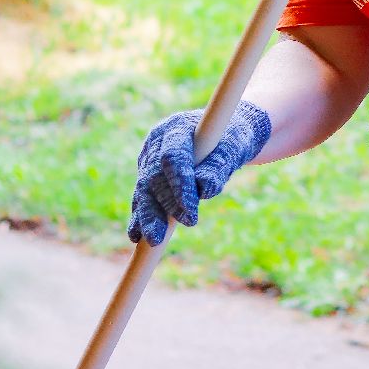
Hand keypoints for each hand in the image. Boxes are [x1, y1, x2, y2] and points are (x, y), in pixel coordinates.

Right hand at [127, 101, 271, 245]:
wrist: (224, 134)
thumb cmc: (231, 138)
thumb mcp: (233, 147)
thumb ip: (218, 165)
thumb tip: (204, 188)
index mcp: (176, 128)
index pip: (172, 157)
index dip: (179, 185)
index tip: (190, 211)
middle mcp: (156, 142)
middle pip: (153, 176)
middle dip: (163, 207)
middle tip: (170, 233)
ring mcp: (149, 158)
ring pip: (144, 189)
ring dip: (148, 216)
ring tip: (152, 240)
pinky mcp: (147, 174)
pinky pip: (142, 197)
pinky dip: (141, 216)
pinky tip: (136, 236)